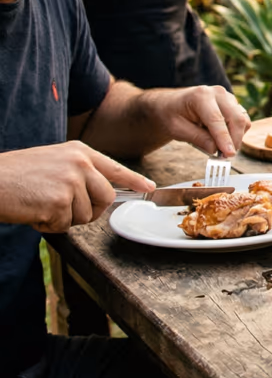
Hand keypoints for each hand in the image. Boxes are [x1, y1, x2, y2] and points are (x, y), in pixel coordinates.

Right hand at [0, 142, 153, 231]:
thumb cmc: (15, 175)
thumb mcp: (53, 162)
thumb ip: (78, 172)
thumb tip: (100, 193)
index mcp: (79, 151)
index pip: (114, 167)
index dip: (134, 180)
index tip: (149, 188)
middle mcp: (80, 163)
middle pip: (106, 198)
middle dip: (91, 211)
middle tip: (64, 211)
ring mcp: (71, 181)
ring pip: (85, 215)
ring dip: (64, 219)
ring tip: (40, 205)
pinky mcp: (59, 201)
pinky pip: (65, 225)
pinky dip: (48, 226)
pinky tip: (32, 212)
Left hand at [142, 86, 251, 156]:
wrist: (171, 105)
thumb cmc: (172, 115)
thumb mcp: (177, 129)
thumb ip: (197, 138)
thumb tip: (215, 149)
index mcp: (201, 96)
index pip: (217, 120)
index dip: (224, 139)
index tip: (229, 154)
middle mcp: (218, 93)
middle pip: (236, 119)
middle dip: (234, 140)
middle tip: (226, 157)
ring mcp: (228, 97)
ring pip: (243, 120)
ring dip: (236, 137)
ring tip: (221, 148)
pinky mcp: (234, 104)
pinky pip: (243, 120)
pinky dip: (237, 133)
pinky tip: (223, 138)